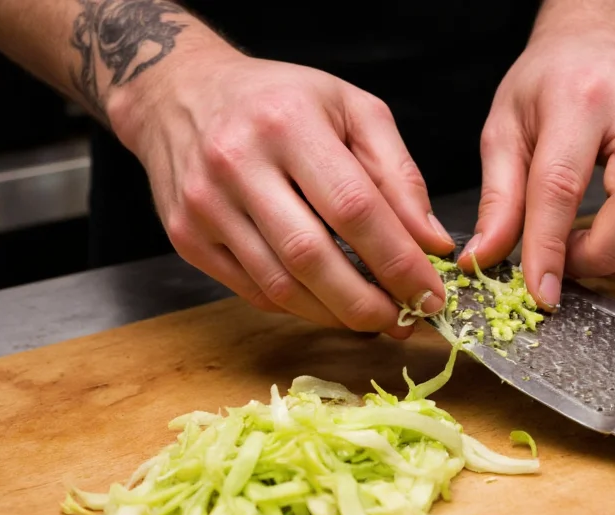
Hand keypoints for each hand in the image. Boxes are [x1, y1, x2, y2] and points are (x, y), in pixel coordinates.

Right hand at [107, 47, 453, 338]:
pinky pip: (253, 291)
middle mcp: (237, 163)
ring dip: (336, 315)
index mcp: (289, 123)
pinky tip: (329, 304)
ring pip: (280, 286)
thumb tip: (432, 243)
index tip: (430, 294)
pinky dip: (300, 307)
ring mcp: (204, 206)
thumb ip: (399, 174)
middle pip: (312, 258)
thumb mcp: (352, 110)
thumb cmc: (281, 100)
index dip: (397, 261)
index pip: (354, 208)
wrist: (182, 93)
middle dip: (367, 304)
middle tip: (405, 322)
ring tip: (375, 320)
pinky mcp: (187, 237)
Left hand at [463, 8, 614, 309]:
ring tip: (589, 249)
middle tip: (567, 263)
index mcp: (580, 96)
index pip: (563, 186)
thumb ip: (498, 197)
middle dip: (601, 258)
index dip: (550, 249)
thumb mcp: (505, 127)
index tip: (542, 293)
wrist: (609, 35)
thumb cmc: (552, 79)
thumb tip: (484, 257)